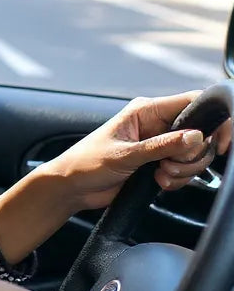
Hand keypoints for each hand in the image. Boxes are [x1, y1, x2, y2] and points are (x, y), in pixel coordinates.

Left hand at [53, 91, 231, 210]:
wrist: (72, 187)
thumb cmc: (86, 163)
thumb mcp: (125, 154)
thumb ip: (161, 146)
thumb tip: (196, 137)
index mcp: (146, 110)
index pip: (193, 103)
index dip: (213, 121)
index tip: (218, 144)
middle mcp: (156, 123)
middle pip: (201, 133)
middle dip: (192, 156)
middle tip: (169, 166)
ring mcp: (159, 143)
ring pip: (196, 154)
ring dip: (184, 170)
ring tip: (159, 175)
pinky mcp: (159, 162)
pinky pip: (185, 170)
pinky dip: (178, 179)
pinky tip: (158, 182)